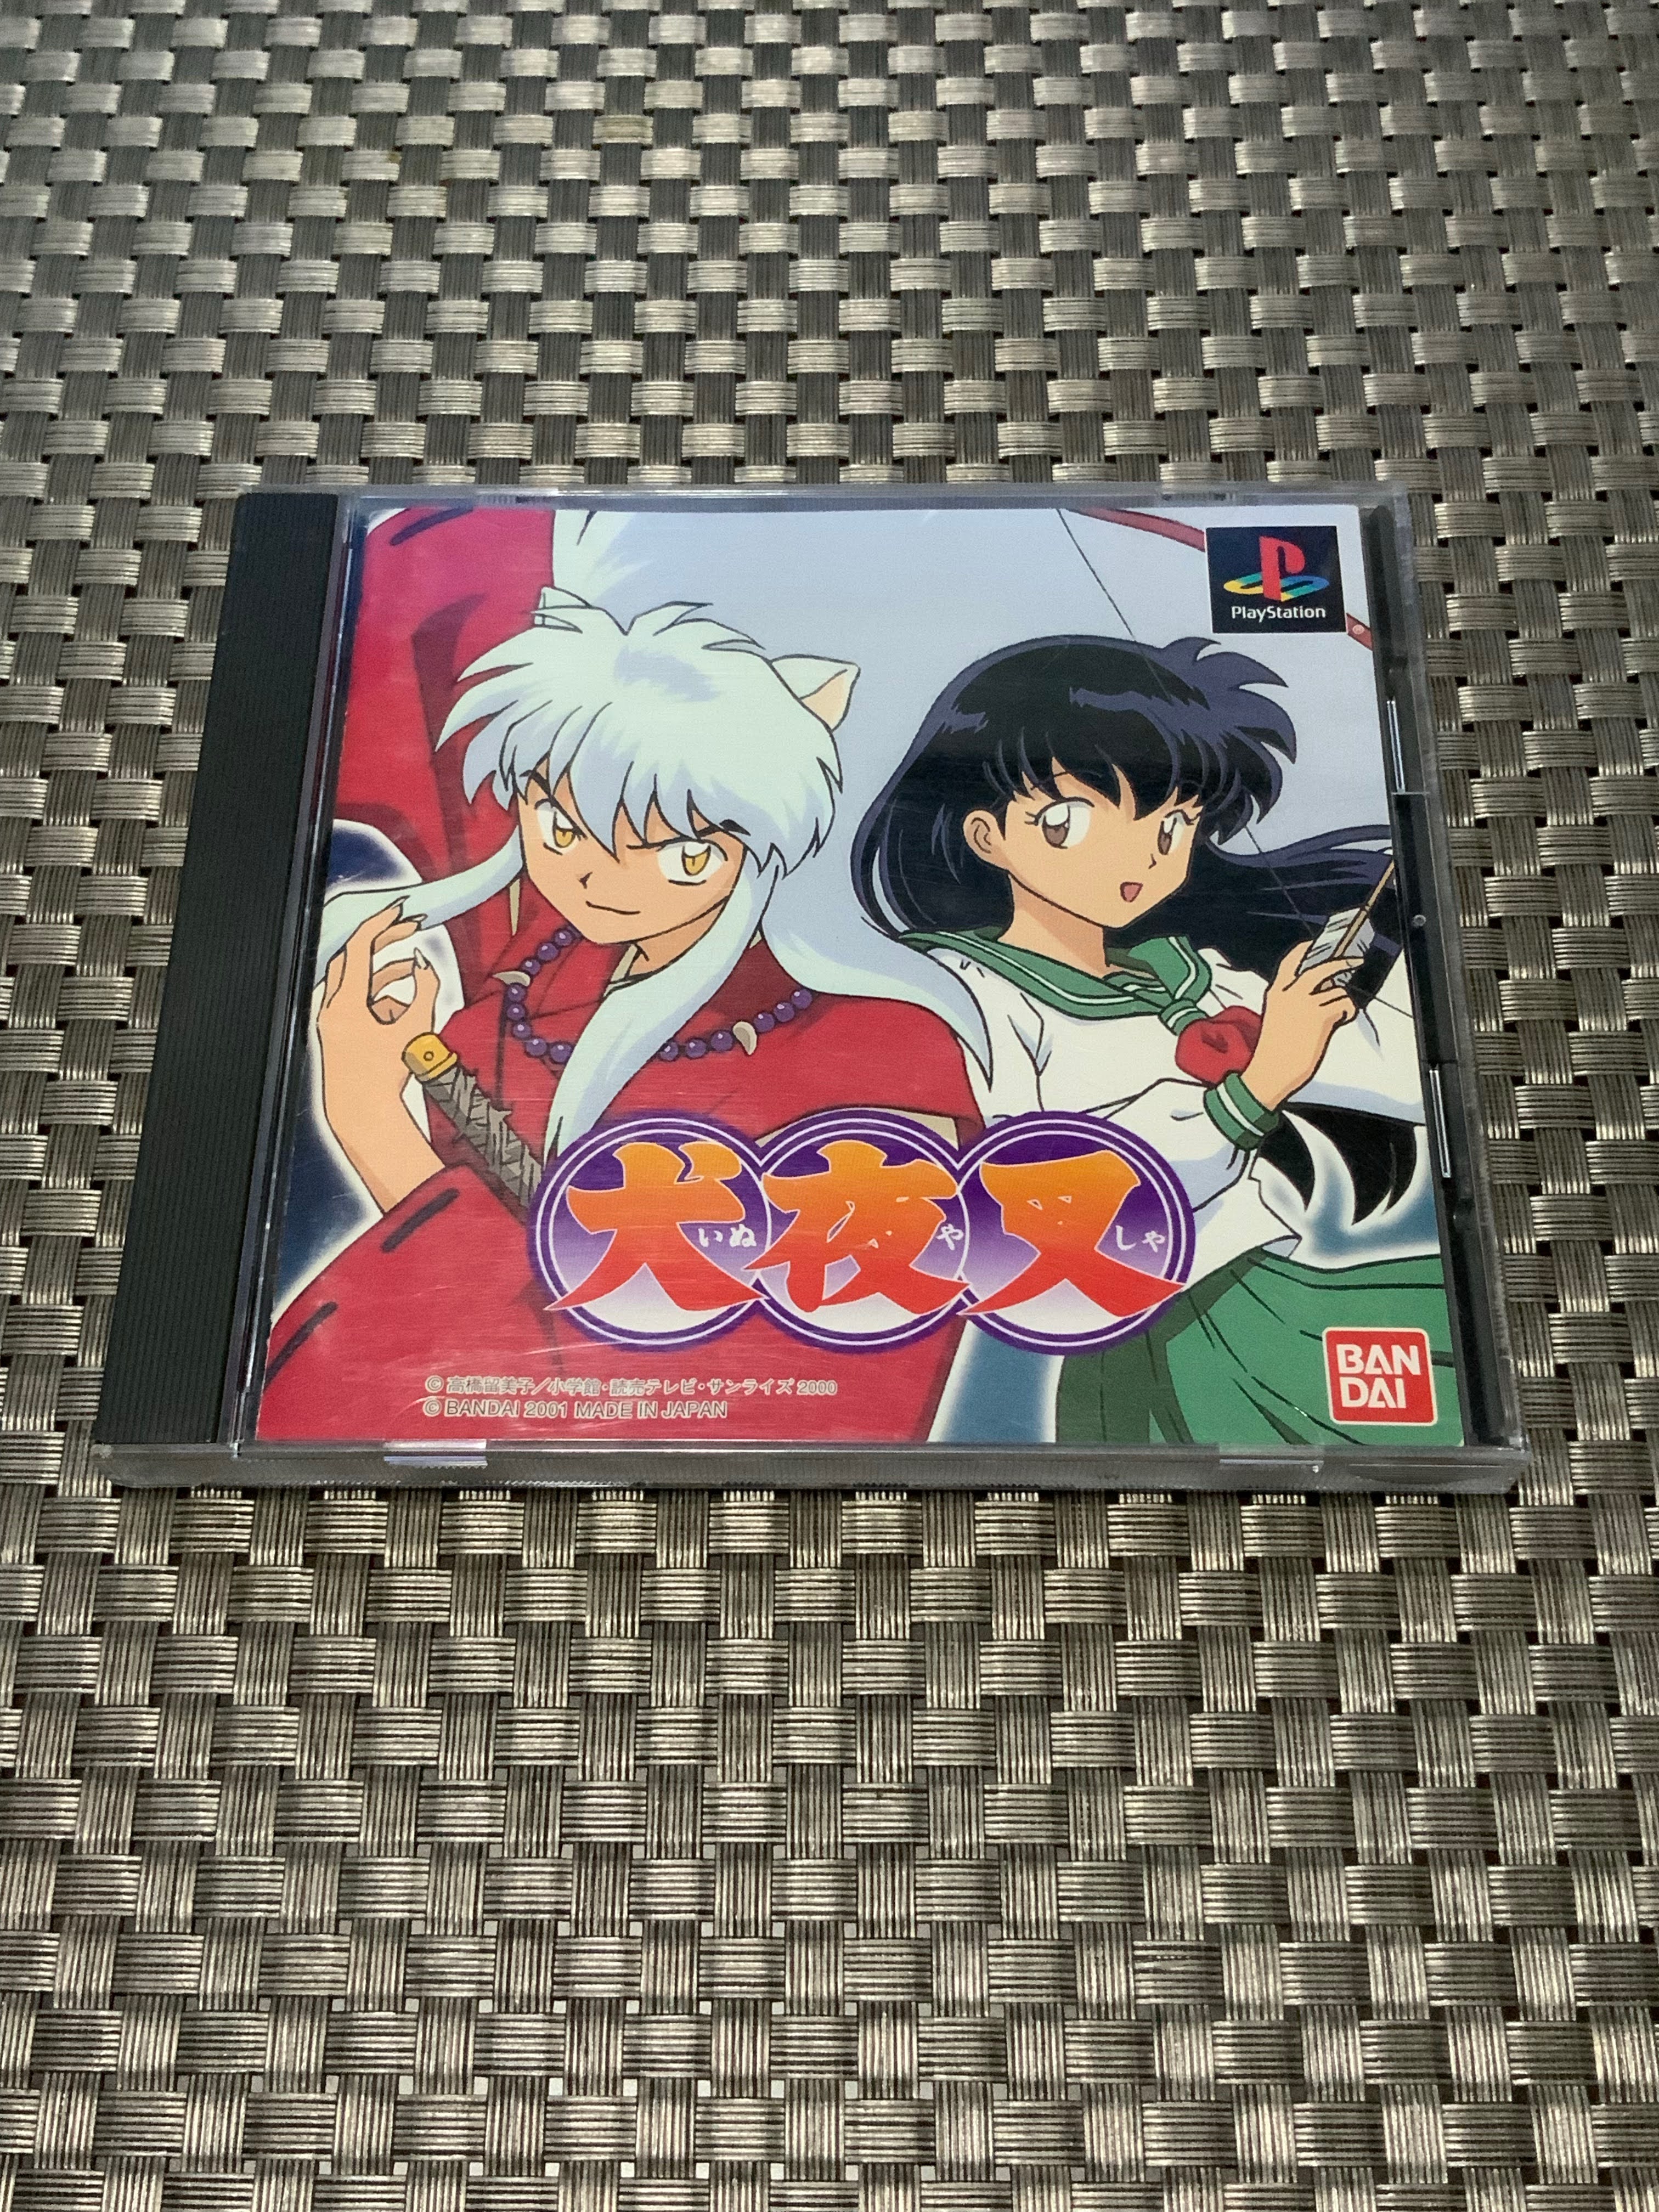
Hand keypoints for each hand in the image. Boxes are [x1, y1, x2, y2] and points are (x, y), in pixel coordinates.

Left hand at [316, 904, 443, 1212]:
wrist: (362, 1111)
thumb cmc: (387, 1074)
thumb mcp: (415, 1028)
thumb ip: (425, 990)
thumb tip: (424, 963)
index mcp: (346, 1001)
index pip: (359, 947)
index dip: (381, 923)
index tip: (400, 910)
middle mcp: (332, 1005)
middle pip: (354, 957)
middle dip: (383, 940)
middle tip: (409, 927)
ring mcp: (331, 1017)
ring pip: (356, 979)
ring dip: (385, 971)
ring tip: (414, 969)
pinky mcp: (336, 1029)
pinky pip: (356, 999)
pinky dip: (379, 995)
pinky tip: (403, 1004)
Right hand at [1241, 938, 1358, 1111]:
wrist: (1271, 1071)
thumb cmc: (1274, 1050)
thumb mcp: (1278, 1017)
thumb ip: (1294, 1001)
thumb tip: (1323, 991)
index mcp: (1276, 992)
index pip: (1292, 960)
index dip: (1307, 948)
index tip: (1318, 944)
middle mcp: (1290, 993)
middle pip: (1320, 967)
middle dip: (1341, 962)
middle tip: (1354, 961)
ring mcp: (1306, 1004)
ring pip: (1337, 990)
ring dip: (1342, 1000)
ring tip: (1339, 1013)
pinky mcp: (1320, 1016)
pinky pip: (1344, 1004)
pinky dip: (1346, 1011)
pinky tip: (1340, 1020)